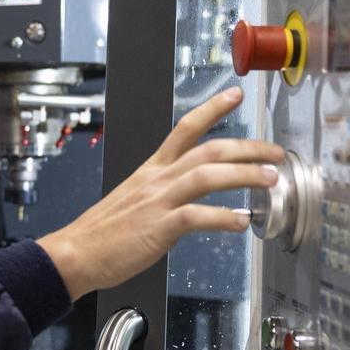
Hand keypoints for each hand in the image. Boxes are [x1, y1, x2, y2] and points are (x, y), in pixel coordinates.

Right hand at [37, 87, 283, 300]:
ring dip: (243, 175)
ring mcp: (157, 202)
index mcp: (151, 170)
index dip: (212, 109)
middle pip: (207, 150)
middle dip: (246, 147)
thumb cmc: (104, 233)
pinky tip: (240, 222)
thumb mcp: (135, 199)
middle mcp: (157, 179)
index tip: (234, 95)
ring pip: (206, 175)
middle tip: (274, 152)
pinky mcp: (157, 228)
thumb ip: (164, 194)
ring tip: (269, 179)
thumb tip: (191, 200)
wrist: (75, 253)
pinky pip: (195, 217)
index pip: (185, 128)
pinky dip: (221, 218)